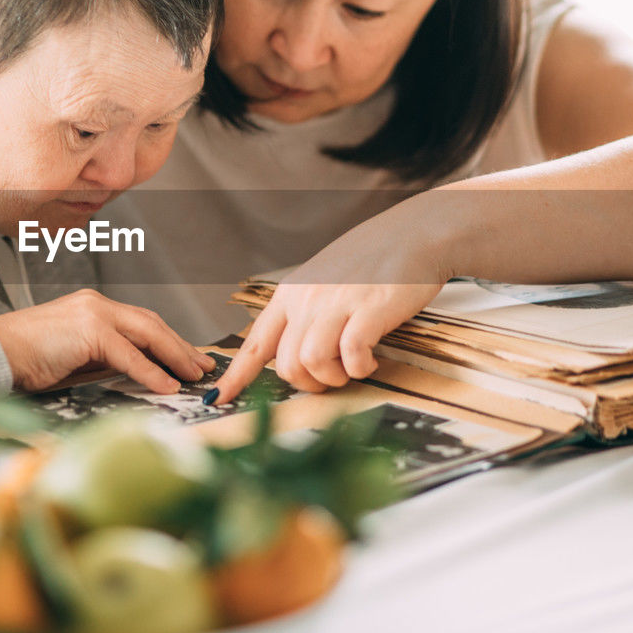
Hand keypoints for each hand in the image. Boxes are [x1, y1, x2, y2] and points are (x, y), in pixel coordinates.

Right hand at [0, 289, 216, 393]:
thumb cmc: (25, 360)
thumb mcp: (73, 358)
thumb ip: (103, 360)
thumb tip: (138, 375)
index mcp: (92, 308)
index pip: (141, 323)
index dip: (169, 341)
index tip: (188, 358)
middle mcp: (96, 304)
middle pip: (151, 324)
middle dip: (180, 346)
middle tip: (202, 366)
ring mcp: (93, 313)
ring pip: (148, 333)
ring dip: (175, 356)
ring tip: (193, 376)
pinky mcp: (89, 330)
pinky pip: (129, 355)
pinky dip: (151, 372)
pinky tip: (167, 387)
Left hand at [210, 210, 449, 403]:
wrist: (412, 234)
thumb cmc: (371, 263)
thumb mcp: (324, 282)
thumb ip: (306, 313)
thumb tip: (297, 356)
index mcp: (290, 294)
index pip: (256, 342)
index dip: (236, 375)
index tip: (220, 398)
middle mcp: (307, 299)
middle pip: (285, 364)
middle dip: (308, 384)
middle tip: (331, 378)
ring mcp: (336, 303)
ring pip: (311, 362)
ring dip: (333, 379)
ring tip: (351, 369)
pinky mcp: (368, 310)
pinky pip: (350, 355)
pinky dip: (360, 369)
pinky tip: (372, 360)